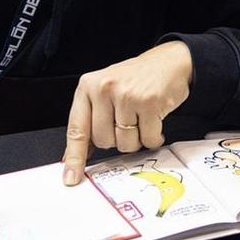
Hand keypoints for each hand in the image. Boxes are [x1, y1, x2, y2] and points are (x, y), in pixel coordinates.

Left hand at [62, 41, 193, 184]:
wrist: (169, 62)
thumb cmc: (136, 79)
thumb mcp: (105, 93)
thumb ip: (90, 121)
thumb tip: (78, 155)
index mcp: (88, 87)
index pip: (76, 129)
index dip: (74, 157)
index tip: (71, 177)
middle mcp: (104, 89)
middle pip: (104, 141)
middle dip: (118, 140)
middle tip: (127, 123)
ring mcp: (127, 95)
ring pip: (126, 143)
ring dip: (137, 139)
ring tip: (141, 120)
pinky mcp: (149, 102)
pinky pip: (148, 139)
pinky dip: (154, 137)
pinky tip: (154, 120)